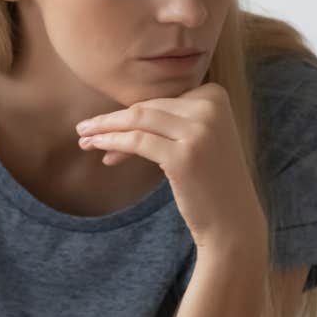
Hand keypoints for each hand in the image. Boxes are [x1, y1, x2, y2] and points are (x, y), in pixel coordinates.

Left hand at [75, 82, 265, 255]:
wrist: (232, 220)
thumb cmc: (209, 180)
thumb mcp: (195, 139)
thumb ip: (168, 121)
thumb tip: (118, 116)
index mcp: (215, 96)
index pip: (160, 100)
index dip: (130, 115)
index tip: (107, 130)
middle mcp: (210, 108)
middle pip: (147, 108)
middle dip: (111, 120)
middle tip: (83, 129)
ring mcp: (199, 131)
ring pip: (137, 121)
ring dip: (104, 129)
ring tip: (83, 139)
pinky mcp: (183, 155)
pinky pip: (136, 141)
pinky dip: (111, 143)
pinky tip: (97, 149)